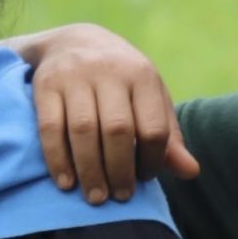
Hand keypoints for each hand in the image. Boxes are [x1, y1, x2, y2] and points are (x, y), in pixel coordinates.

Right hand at [5, 25, 198, 203]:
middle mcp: (110, 71)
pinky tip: (66, 182)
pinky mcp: (46, 84)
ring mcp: (75, 76)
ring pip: (83, 130)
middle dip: (120, 170)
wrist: (74, 41)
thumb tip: (191, 172)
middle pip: (118, 130)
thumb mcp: (149, 98)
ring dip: (90, 170)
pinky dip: (58, 159)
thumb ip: (168, 135)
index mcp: (142, 75)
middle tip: (119, 197)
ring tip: (96, 197)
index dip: (152, 160)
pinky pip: (51, 128)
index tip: (144, 179)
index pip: (154, 127)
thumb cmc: (121, 81)